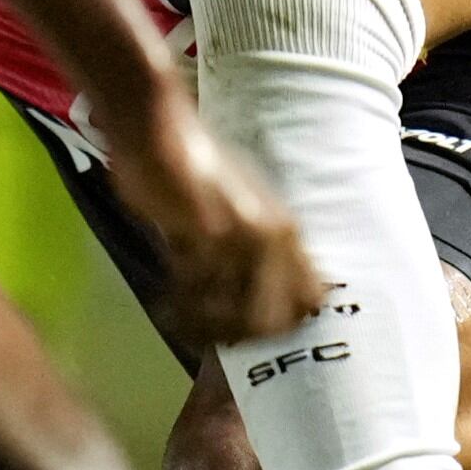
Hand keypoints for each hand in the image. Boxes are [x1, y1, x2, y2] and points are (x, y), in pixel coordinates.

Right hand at [94, 69, 328, 344]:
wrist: (158, 130)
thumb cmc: (196, 170)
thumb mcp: (241, 209)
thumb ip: (255, 247)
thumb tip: (262, 297)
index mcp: (288, 231)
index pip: (311, 300)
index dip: (285, 325)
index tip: (252, 334)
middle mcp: (272, 237)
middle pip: (273, 322)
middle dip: (241, 339)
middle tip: (211, 338)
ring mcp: (238, 238)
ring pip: (232, 317)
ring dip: (204, 328)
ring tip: (183, 321)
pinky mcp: (199, 236)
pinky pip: (194, 296)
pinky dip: (179, 311)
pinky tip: (166, 305)